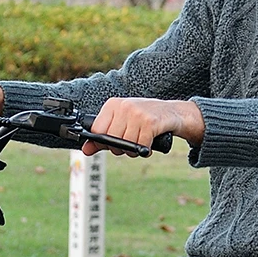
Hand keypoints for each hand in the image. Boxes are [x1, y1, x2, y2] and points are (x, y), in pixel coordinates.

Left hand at [85, 97, 203, 155]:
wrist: (172, 112)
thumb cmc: (144, 119)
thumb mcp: (121, 123)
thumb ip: (102, 138)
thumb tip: (85, 150)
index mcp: (113, 105)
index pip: (97, 130)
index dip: (104, 142)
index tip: (113, 143)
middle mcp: (124, 106)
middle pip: (111, 139)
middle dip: (120, 149)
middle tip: (129, 146)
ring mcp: (137, 113)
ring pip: (126, 144)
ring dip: (133, 151)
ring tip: (139, 145)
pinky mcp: (150, 122)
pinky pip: (141, 146)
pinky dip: (145, 150)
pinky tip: (148, 146)